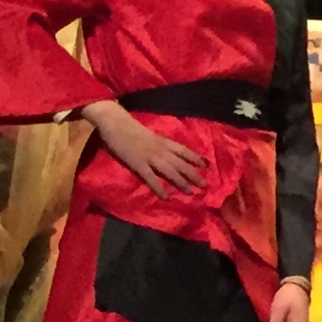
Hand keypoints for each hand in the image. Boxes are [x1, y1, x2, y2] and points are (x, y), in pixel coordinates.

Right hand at [82, 100, 207, 199]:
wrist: (115, 123)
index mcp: (162, 141)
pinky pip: (151, 178)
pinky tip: (166, 197)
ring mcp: (150, 157)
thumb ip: (158, 144)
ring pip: (170, 171)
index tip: (206, 166)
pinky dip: (159, 188)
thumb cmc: (130, 128)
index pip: (183, 150)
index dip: (195, 158)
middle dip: (193, 174)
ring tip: (191, 192)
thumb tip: (167, 153)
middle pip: (180, 163)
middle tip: (204, 185)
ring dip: (181, 182)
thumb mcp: (149, 135)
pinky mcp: (138, 164)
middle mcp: (160, 149)